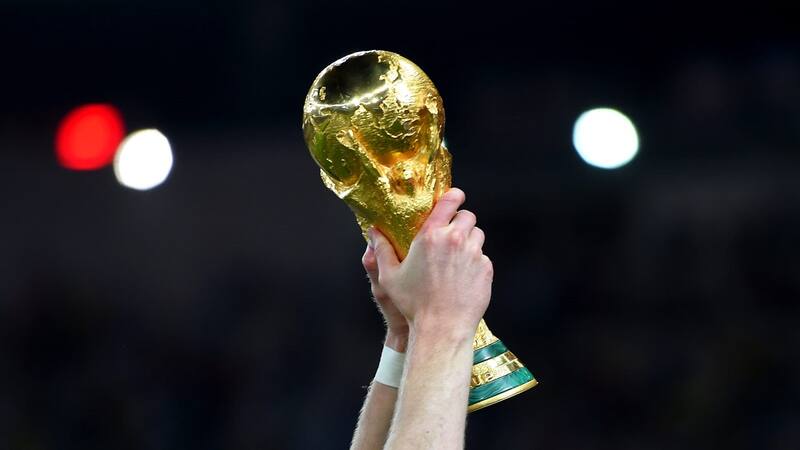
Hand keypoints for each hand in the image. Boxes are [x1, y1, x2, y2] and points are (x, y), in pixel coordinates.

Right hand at [368, 188, 492, 342]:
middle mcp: (455, 240)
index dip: (454, 196)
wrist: (442, 328)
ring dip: (469, 241)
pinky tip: (462, 276)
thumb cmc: (413, 304)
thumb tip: (373, 231)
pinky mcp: (485, 270)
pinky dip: (475, 262)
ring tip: (456, 257)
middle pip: (467, 216)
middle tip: (450, 235)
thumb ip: (381, 250)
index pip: (450, 200)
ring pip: (477, 236)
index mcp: (431, 235)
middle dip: (460, 222)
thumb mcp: (389, 276)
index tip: (453, 198)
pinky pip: (483, 257)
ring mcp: (474, 254)